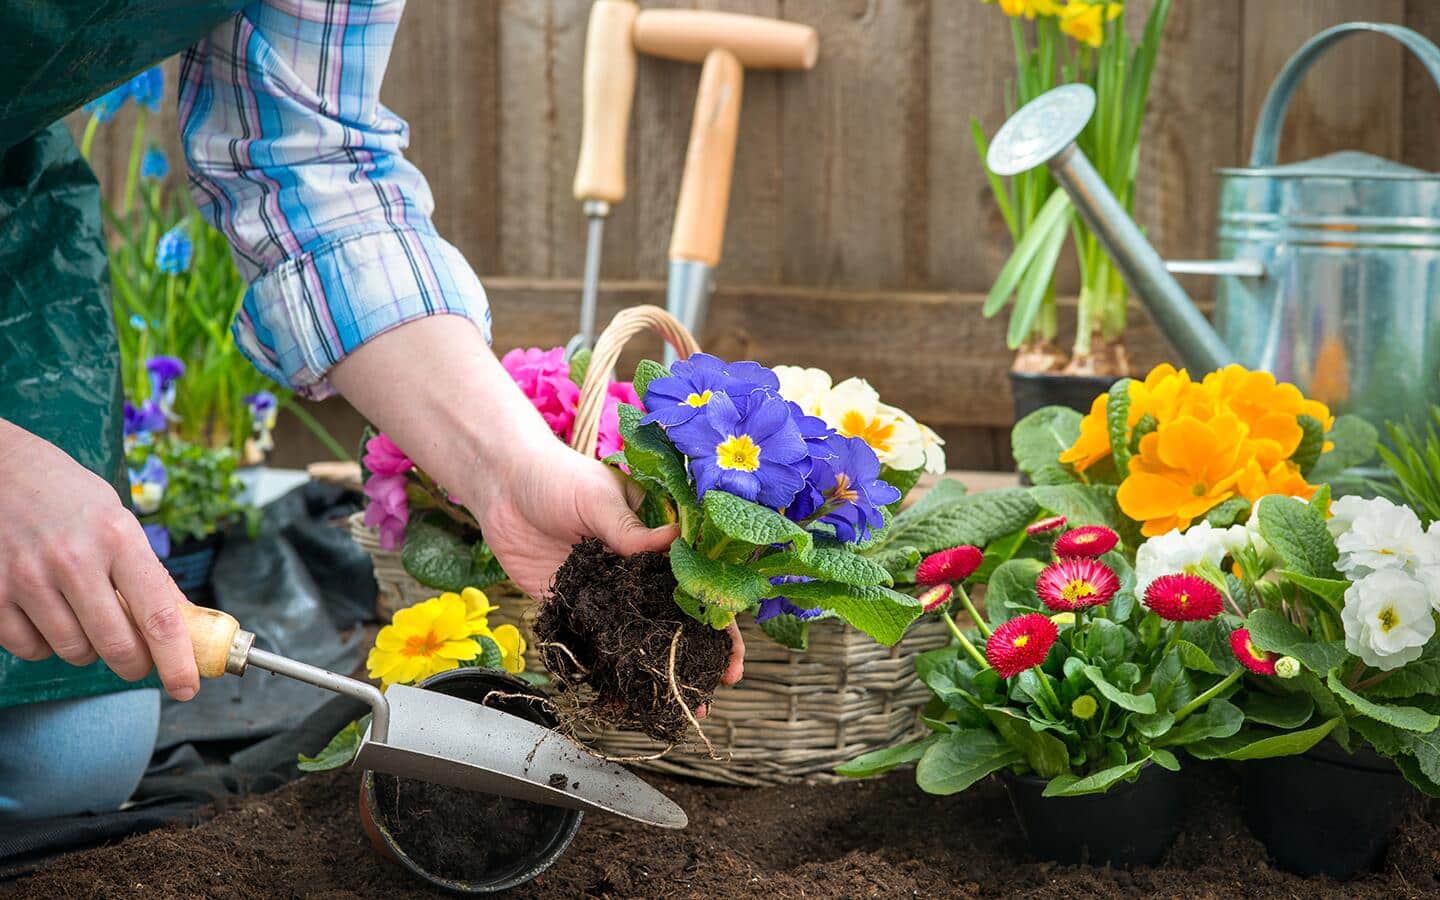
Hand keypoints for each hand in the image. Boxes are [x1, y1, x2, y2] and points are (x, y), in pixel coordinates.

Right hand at [0, 420, 198, 699]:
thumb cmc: (66, 495)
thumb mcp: (118, 521)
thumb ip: (147, 573)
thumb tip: (183, 623)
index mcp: (117, 537)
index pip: (159, 616)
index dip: (177, 660)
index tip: (187, 686)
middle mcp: (74, 560)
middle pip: (117, 645)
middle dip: (134, 664)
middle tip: (137, 661)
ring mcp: (28, 578)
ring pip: (74, 651)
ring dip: (87, 649)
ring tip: (84, 617)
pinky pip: (30, 649)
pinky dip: (45, 644)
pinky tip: (48, 615)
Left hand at [467, 438, 744, 688]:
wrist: (500, 487)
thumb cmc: (556, 477)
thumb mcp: (597, 498)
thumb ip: (628, 529)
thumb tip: (674, 540)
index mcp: (656, 536)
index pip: (697, 577)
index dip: (718, 612)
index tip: (732, 647)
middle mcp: (638, 568)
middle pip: (676, 614)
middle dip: (700, 651)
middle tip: (717, 685)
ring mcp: (608, 590)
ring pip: (641, 635)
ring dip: (659, 667)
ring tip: (680, 703)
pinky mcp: (574, 605)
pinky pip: (596, 641)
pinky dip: (610, 669)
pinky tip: (626, 697)